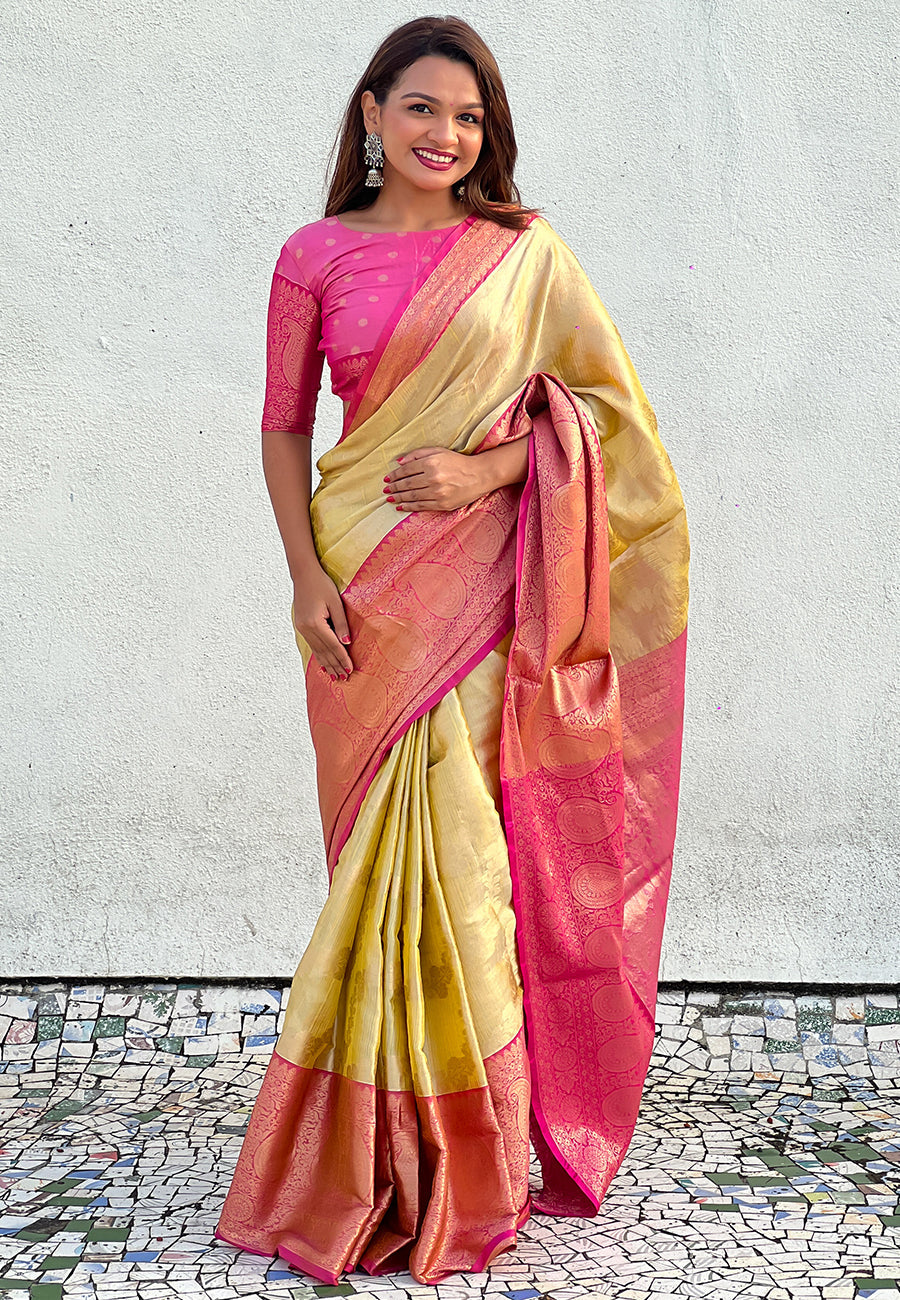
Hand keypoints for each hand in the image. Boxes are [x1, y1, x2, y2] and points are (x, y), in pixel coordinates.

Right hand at [292, 566, 352, 680]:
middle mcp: (306, 629)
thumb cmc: (322, 585)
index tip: (350, 670)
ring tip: (334, 676)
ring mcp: (302, 628)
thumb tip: (346, 643)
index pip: (333, 646)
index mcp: (316, 623)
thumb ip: (341, 623)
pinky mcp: (301, 626)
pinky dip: (318, 656)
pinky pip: (312, 646)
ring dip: (326, 665)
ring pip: (317, 651)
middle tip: (344, 678)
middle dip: (335, 666)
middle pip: (324, 652)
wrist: (303, 575)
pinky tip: (323, 664)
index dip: (342, 659)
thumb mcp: (336, 603)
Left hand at [383, 447, 489, 512]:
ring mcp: (437, 493)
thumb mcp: (439, 451)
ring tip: (389, 498)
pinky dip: (409, 506)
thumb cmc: (458, 462)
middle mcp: (433, 478)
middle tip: (385, 490)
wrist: (479, 475)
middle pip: (407, 484)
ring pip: (412, 496)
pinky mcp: (442, 504)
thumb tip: (399, 461)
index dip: (394, 475)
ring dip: (398, 498)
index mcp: (431, 463)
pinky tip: (401, 506)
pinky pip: (421, 506)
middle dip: (393, 487)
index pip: (406, 470)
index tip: (386, 479)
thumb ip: (418, 454)